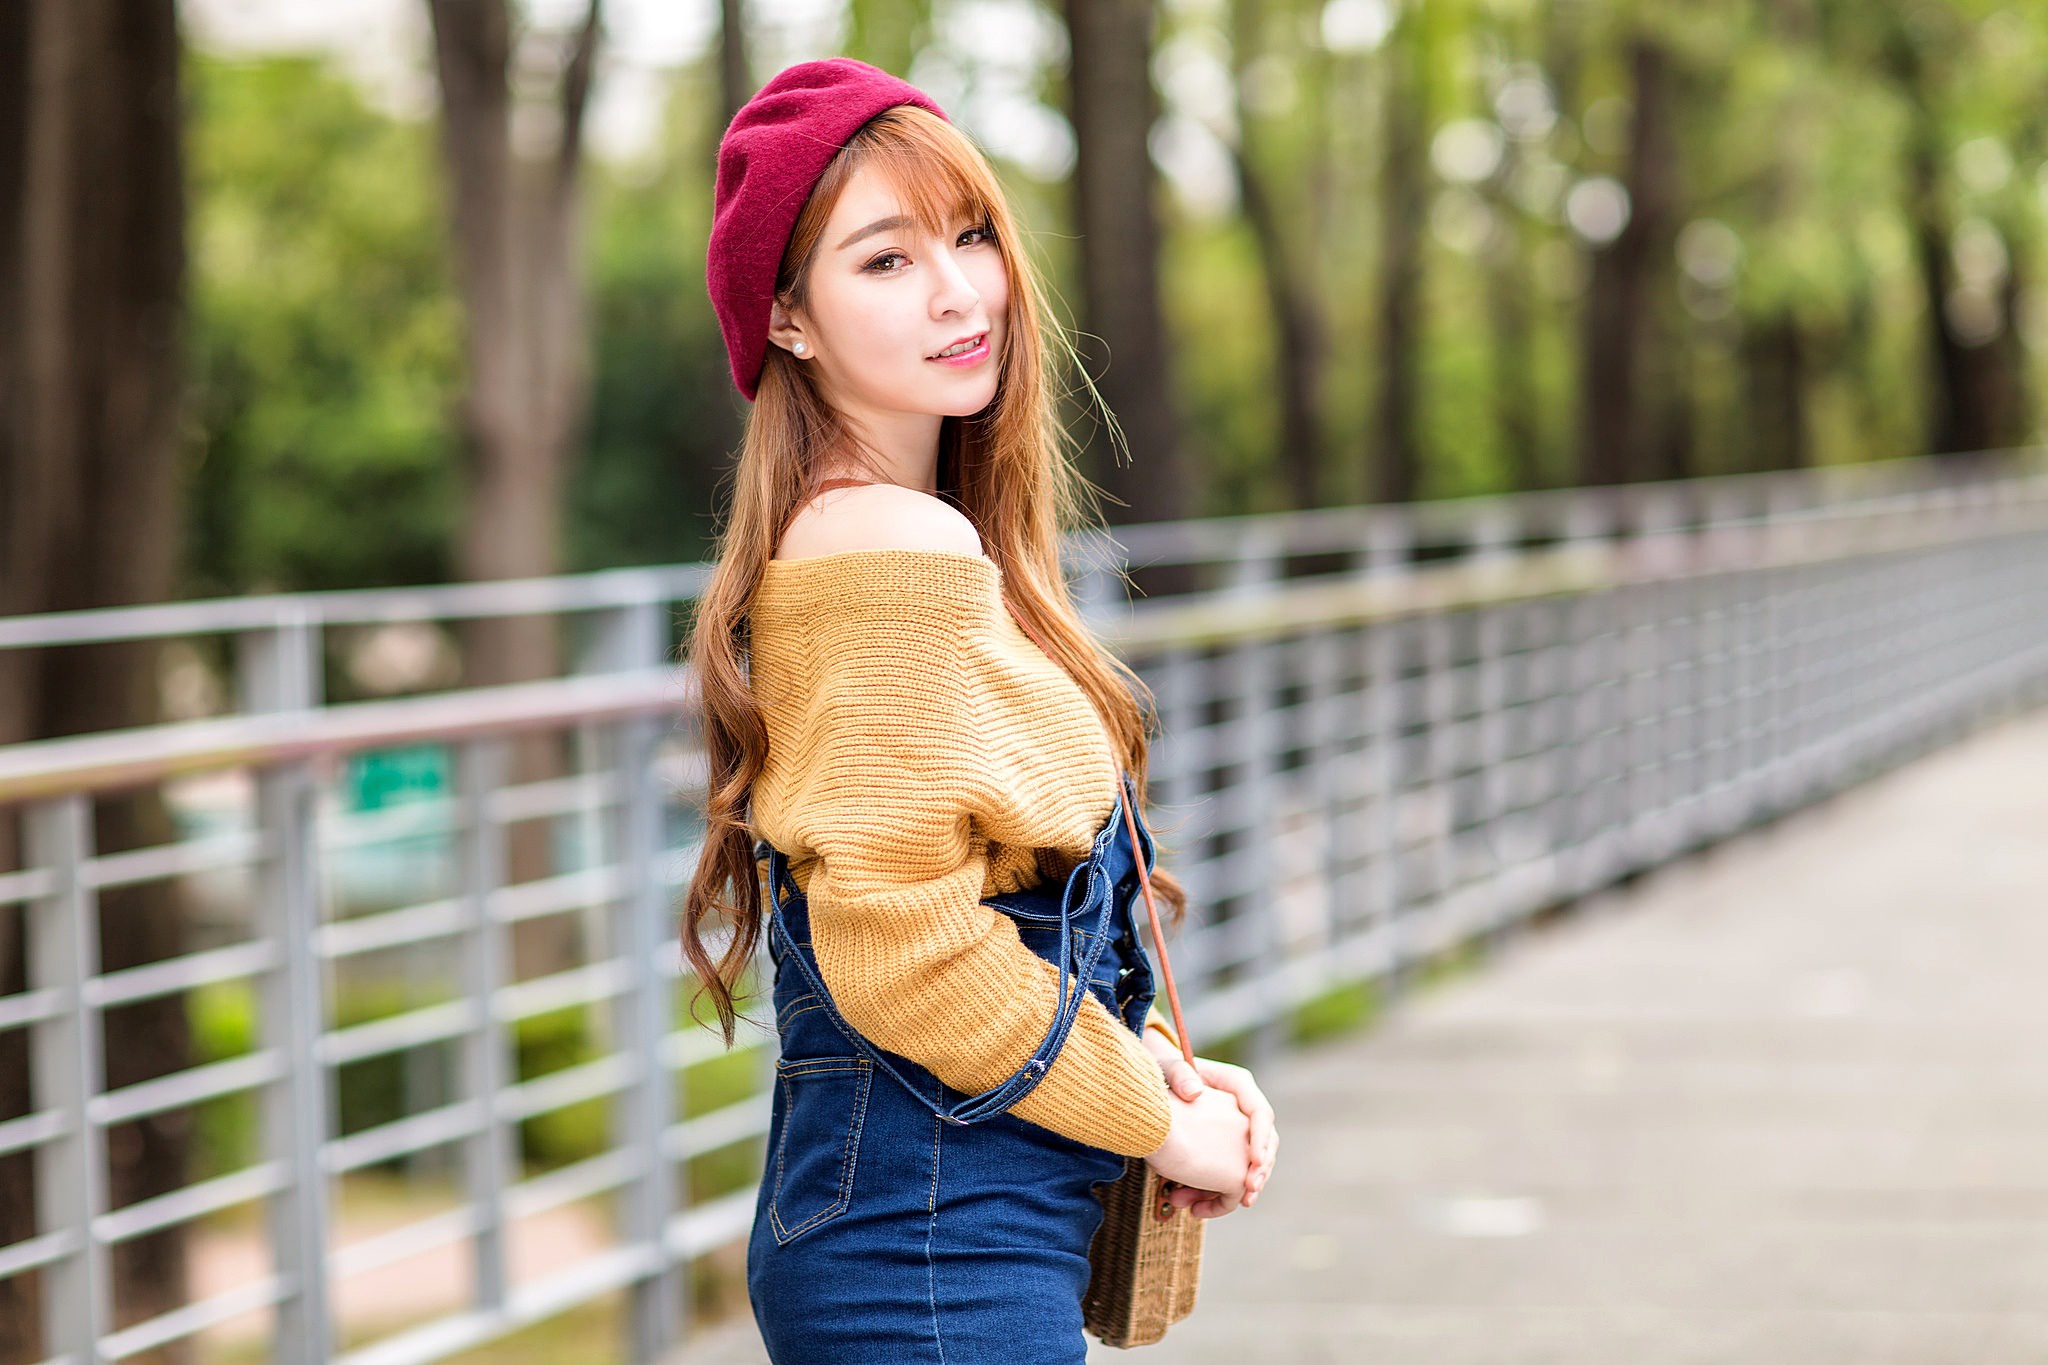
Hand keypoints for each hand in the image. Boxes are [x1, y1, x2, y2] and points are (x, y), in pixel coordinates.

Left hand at [1142, 1030, 1278, 1213]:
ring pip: (1250, 1164)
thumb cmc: (1161, 1069)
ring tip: (1225, 1206)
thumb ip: (1178, 1073)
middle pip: (1264, 1142)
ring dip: (1239, 1190)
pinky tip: (1199, 1207)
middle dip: (1259, 1172)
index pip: (1260, 1112)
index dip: (1261, 1139)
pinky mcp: (1220, 1150)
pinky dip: (1219, 1193)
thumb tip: (1194, 1091)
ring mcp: (1234, 1130)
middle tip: (1248, 1195)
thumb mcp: (1166, 1065)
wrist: (1149, 1085)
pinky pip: (1230, 1173)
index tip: (1255, 1162)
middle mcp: (1242, 1108)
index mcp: (1236, 1084)